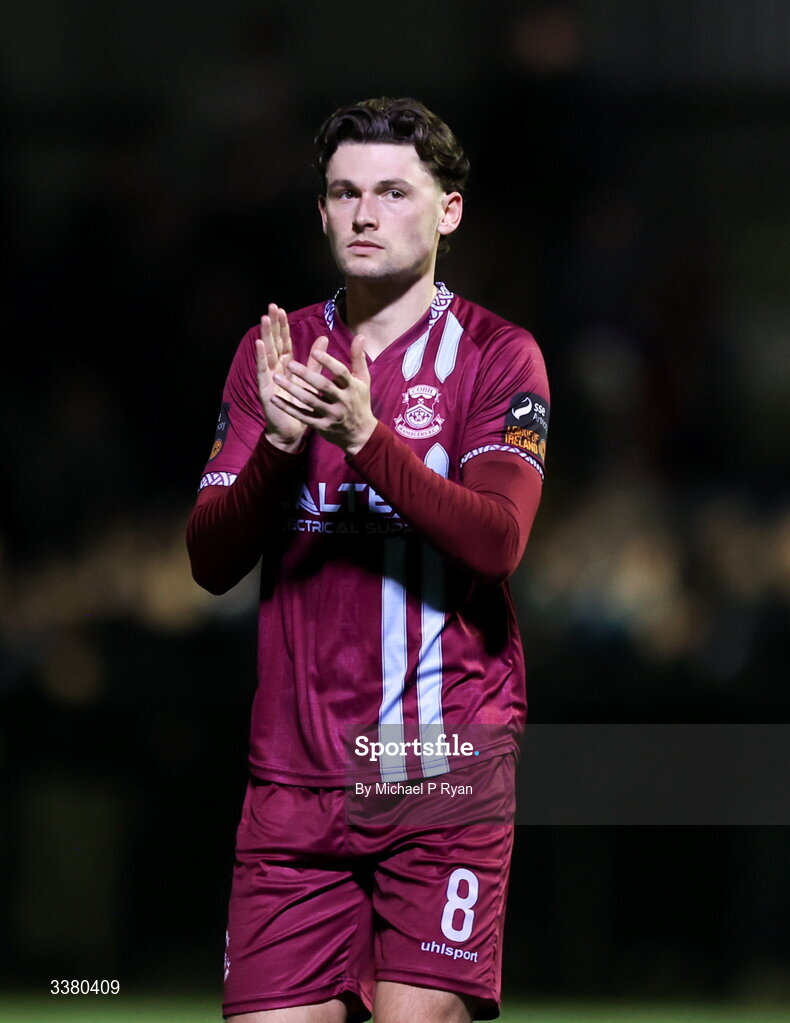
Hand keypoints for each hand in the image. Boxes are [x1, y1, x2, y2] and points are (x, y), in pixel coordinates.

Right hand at [256, 304, 320, 452]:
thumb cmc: (302, 405)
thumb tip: (324, 337)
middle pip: (273, 342)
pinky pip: (262, 370)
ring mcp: (269, 378)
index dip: (282, 326)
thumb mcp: (311, 379)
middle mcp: (275, 369)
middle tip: (271, 306)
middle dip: (272, 325)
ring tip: (263, 319)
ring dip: (264, 335)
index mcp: (286, 366)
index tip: (280, 309)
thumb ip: (315, 359)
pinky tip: (259, 344)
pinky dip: (260, 357)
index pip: (283, 341)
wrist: (294, 429)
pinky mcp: (265, 388)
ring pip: (266, 353)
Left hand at [270, 334, 376, 454]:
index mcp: (351, 387)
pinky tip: (274, 398)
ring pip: (309, 401)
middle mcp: (342, 401)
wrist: (360, 434)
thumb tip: (360, 335)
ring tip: (276, 377)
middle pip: (322, 387)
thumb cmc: (359, 401)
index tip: (315, 351)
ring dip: (292, 389)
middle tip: (289, 364)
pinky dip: (288, 408)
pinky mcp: (321, 426)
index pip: (340, 372)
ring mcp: (331, 415)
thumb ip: (358, 357)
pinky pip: (302, 416)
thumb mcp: (362, 379)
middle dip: (306, 375)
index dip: (328, 362)